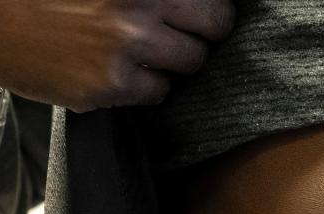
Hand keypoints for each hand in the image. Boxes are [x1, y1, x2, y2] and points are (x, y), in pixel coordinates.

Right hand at [0, 0, 234, 111]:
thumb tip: (194, 5)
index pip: (213, 3)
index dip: (210, 12)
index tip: (200, 18)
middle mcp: (137, 7)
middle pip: (212, 29)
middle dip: (200, 35)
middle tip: (180, 37)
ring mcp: (124, 48)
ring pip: (190, 65)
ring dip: (172, 62)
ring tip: (141, 53)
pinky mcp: (110, 85)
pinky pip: (158, 93)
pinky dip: (145, 86)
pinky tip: (118, 70)